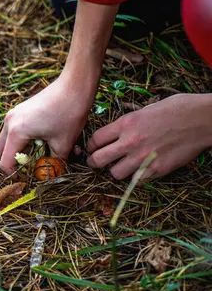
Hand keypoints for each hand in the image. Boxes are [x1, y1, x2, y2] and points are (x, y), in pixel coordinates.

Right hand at [0, 75, 94, 173]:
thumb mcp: (63, 144)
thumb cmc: (69, 113)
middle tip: (32, 166)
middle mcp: (9, 122)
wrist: (74, 85)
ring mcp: (13, 114)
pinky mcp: (19, 110)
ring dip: (19, 150)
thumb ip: (53, 164)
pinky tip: (41, 138)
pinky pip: (14, 130)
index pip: (5, 163)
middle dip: (14, 162)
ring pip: (6, 141)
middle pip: (1, 152)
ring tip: (39, 152)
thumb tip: (49, 175)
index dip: (15, 175)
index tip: (28, 178)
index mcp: (16, 132)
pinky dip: (22, 139)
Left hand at [87, 94, 211, 179]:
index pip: (95, 140)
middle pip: (97, 160)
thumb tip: (117, 131)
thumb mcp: (146, 109)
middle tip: (96, 163)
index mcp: (126, 123)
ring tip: (122, 166)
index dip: (91, 146)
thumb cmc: (178, 109)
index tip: (93, 149)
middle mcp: (130, 142)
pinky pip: (136, 181)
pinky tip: (141, 170)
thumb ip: (129, 122)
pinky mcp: (157, 170)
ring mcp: (143, 158)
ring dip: (116, 171)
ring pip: (114, 174)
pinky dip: (136, 177)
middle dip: (94, 162)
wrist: (203, 119)